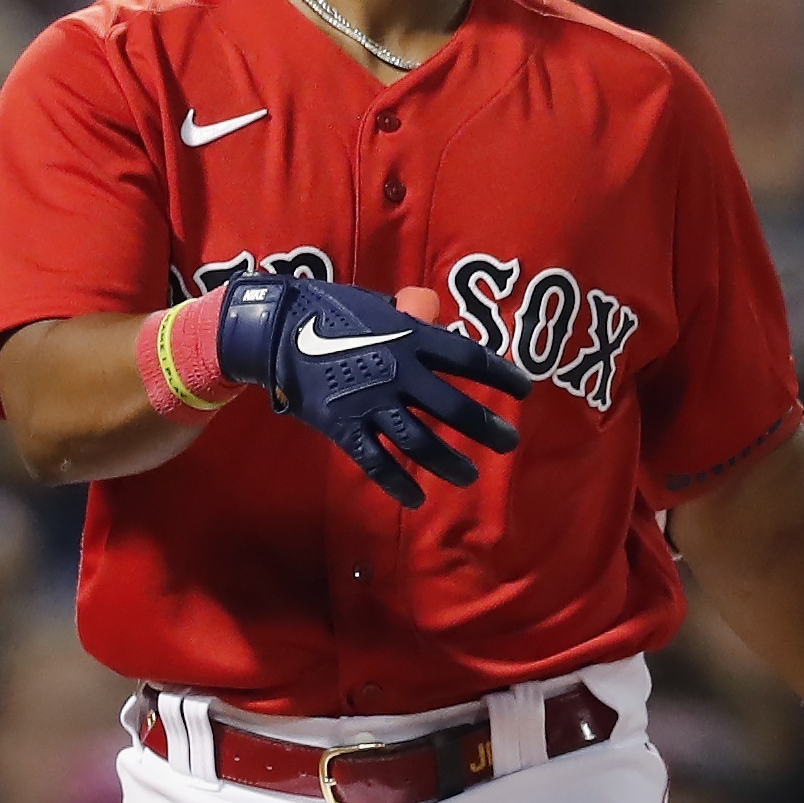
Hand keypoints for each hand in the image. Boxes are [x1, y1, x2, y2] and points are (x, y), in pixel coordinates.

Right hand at [212, 273, 521, 506]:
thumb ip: (410, 316)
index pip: (468, 359)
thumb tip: (434, 312)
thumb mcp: (378, 305)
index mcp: (410, 338)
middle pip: (452, 407)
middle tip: (509, 442)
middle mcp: (398, 373)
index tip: (525, 389)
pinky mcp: (345, 427)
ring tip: (469, 476)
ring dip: (448, 461)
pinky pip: (376, 462)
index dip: (501, 375)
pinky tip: (416, 497)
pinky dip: (397, 482)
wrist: (278, 331)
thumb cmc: (331, 311)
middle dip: (485, 428)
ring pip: (419, 441)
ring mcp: (371, 403)